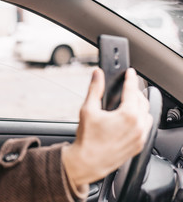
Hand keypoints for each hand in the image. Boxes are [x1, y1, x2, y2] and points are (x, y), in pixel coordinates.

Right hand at [63, 68, 152, 186]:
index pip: (132, 90)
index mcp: (127, 115)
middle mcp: (138, 126)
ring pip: (147, 115)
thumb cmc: (87, 139)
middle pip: (142, 101)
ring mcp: (140, 137)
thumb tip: (97, 74)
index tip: (130, 73)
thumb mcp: (88, 109)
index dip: (130, 79)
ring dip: (140, 106)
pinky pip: (146, 128)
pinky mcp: (138, 146)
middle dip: (135, 92)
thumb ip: (95, 89)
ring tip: (130, 103)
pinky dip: (141, 120)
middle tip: (127, 87)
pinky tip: (131, 119)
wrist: (87, 162)